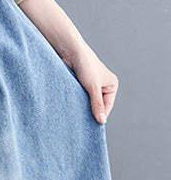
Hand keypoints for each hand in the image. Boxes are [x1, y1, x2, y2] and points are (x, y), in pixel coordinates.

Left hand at [18, 0, 118, 124]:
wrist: (69, 51)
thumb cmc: (84, 65)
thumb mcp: (92, 87)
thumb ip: (96, 104)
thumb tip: (101, 121)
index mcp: (111, 85)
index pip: (107, 107)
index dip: (99, 117)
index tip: (89, 128)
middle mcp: (102, 87)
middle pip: (96, 106)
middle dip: (89, 114)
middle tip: (80, 126)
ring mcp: (90, 87)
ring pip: (86, 104)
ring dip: (81, 109)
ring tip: (74, 118)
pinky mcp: (79, 87)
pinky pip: (78, 100)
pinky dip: (75, 104)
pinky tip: (69, 111)